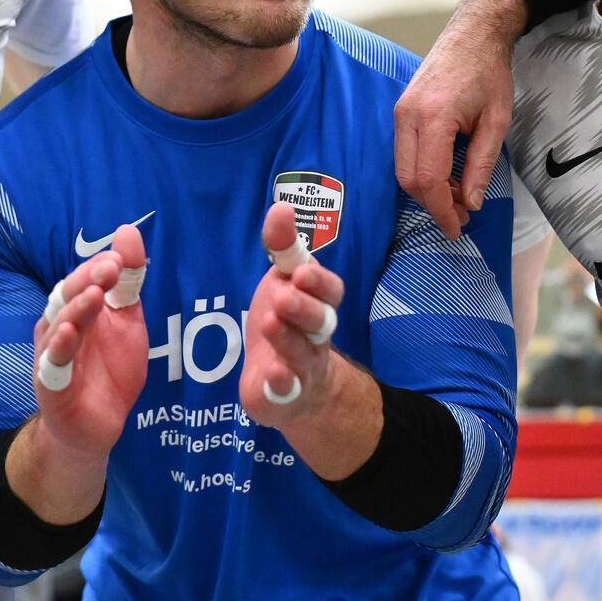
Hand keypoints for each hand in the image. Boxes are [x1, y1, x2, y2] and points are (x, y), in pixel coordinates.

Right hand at [31, 223, 149, 458]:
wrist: (97, 427)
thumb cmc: (109, 370)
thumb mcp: (127, 322)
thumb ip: (128, 284)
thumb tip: (128, 232)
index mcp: (76, 310)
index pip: (84, 281)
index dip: (100, 268)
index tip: (120, 257)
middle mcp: (59, 328)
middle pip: (67, 297)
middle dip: (88, 280)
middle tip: (109, 268)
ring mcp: (52, 357)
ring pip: (58, 327)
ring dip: (76, 309)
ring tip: (94, 295)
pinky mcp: (50, 387)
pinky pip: (52, 366)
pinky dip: (59, 348)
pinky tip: (69, 333)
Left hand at [240, 203, 347, 427]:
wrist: (293, 387)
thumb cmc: (286, 323)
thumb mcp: (282, 282)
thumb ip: (282, 248)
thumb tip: (281, 206)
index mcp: (317, 304)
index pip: (329, 291)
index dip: (319, 282)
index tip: (302, 271)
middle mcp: (316, 337)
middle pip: (321, 323)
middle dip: (304, 308)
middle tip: (285, 295)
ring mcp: (302, 368)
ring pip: (303, 355)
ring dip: (289, 339)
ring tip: (272, 322)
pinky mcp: (284, 394)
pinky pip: (287, 390)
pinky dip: (282, 383)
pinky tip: (272, 374)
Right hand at [394, 0, 526, 237]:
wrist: (473, 35)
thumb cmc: (489, 73)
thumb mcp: (496, 122)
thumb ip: (481, 164)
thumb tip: (470, 202)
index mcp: (433, 116)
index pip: (428, 178)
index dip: (442, 209)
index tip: (458, 227)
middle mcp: (407, 115)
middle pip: (408, 178)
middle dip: (432, 204)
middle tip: (461, 216)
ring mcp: (399, 112)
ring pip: (402, 168)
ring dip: (427, 189)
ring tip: (458, 197)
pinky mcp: (400, 111)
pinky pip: (404, 153)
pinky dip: (422, 172)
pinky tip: (447, 176)